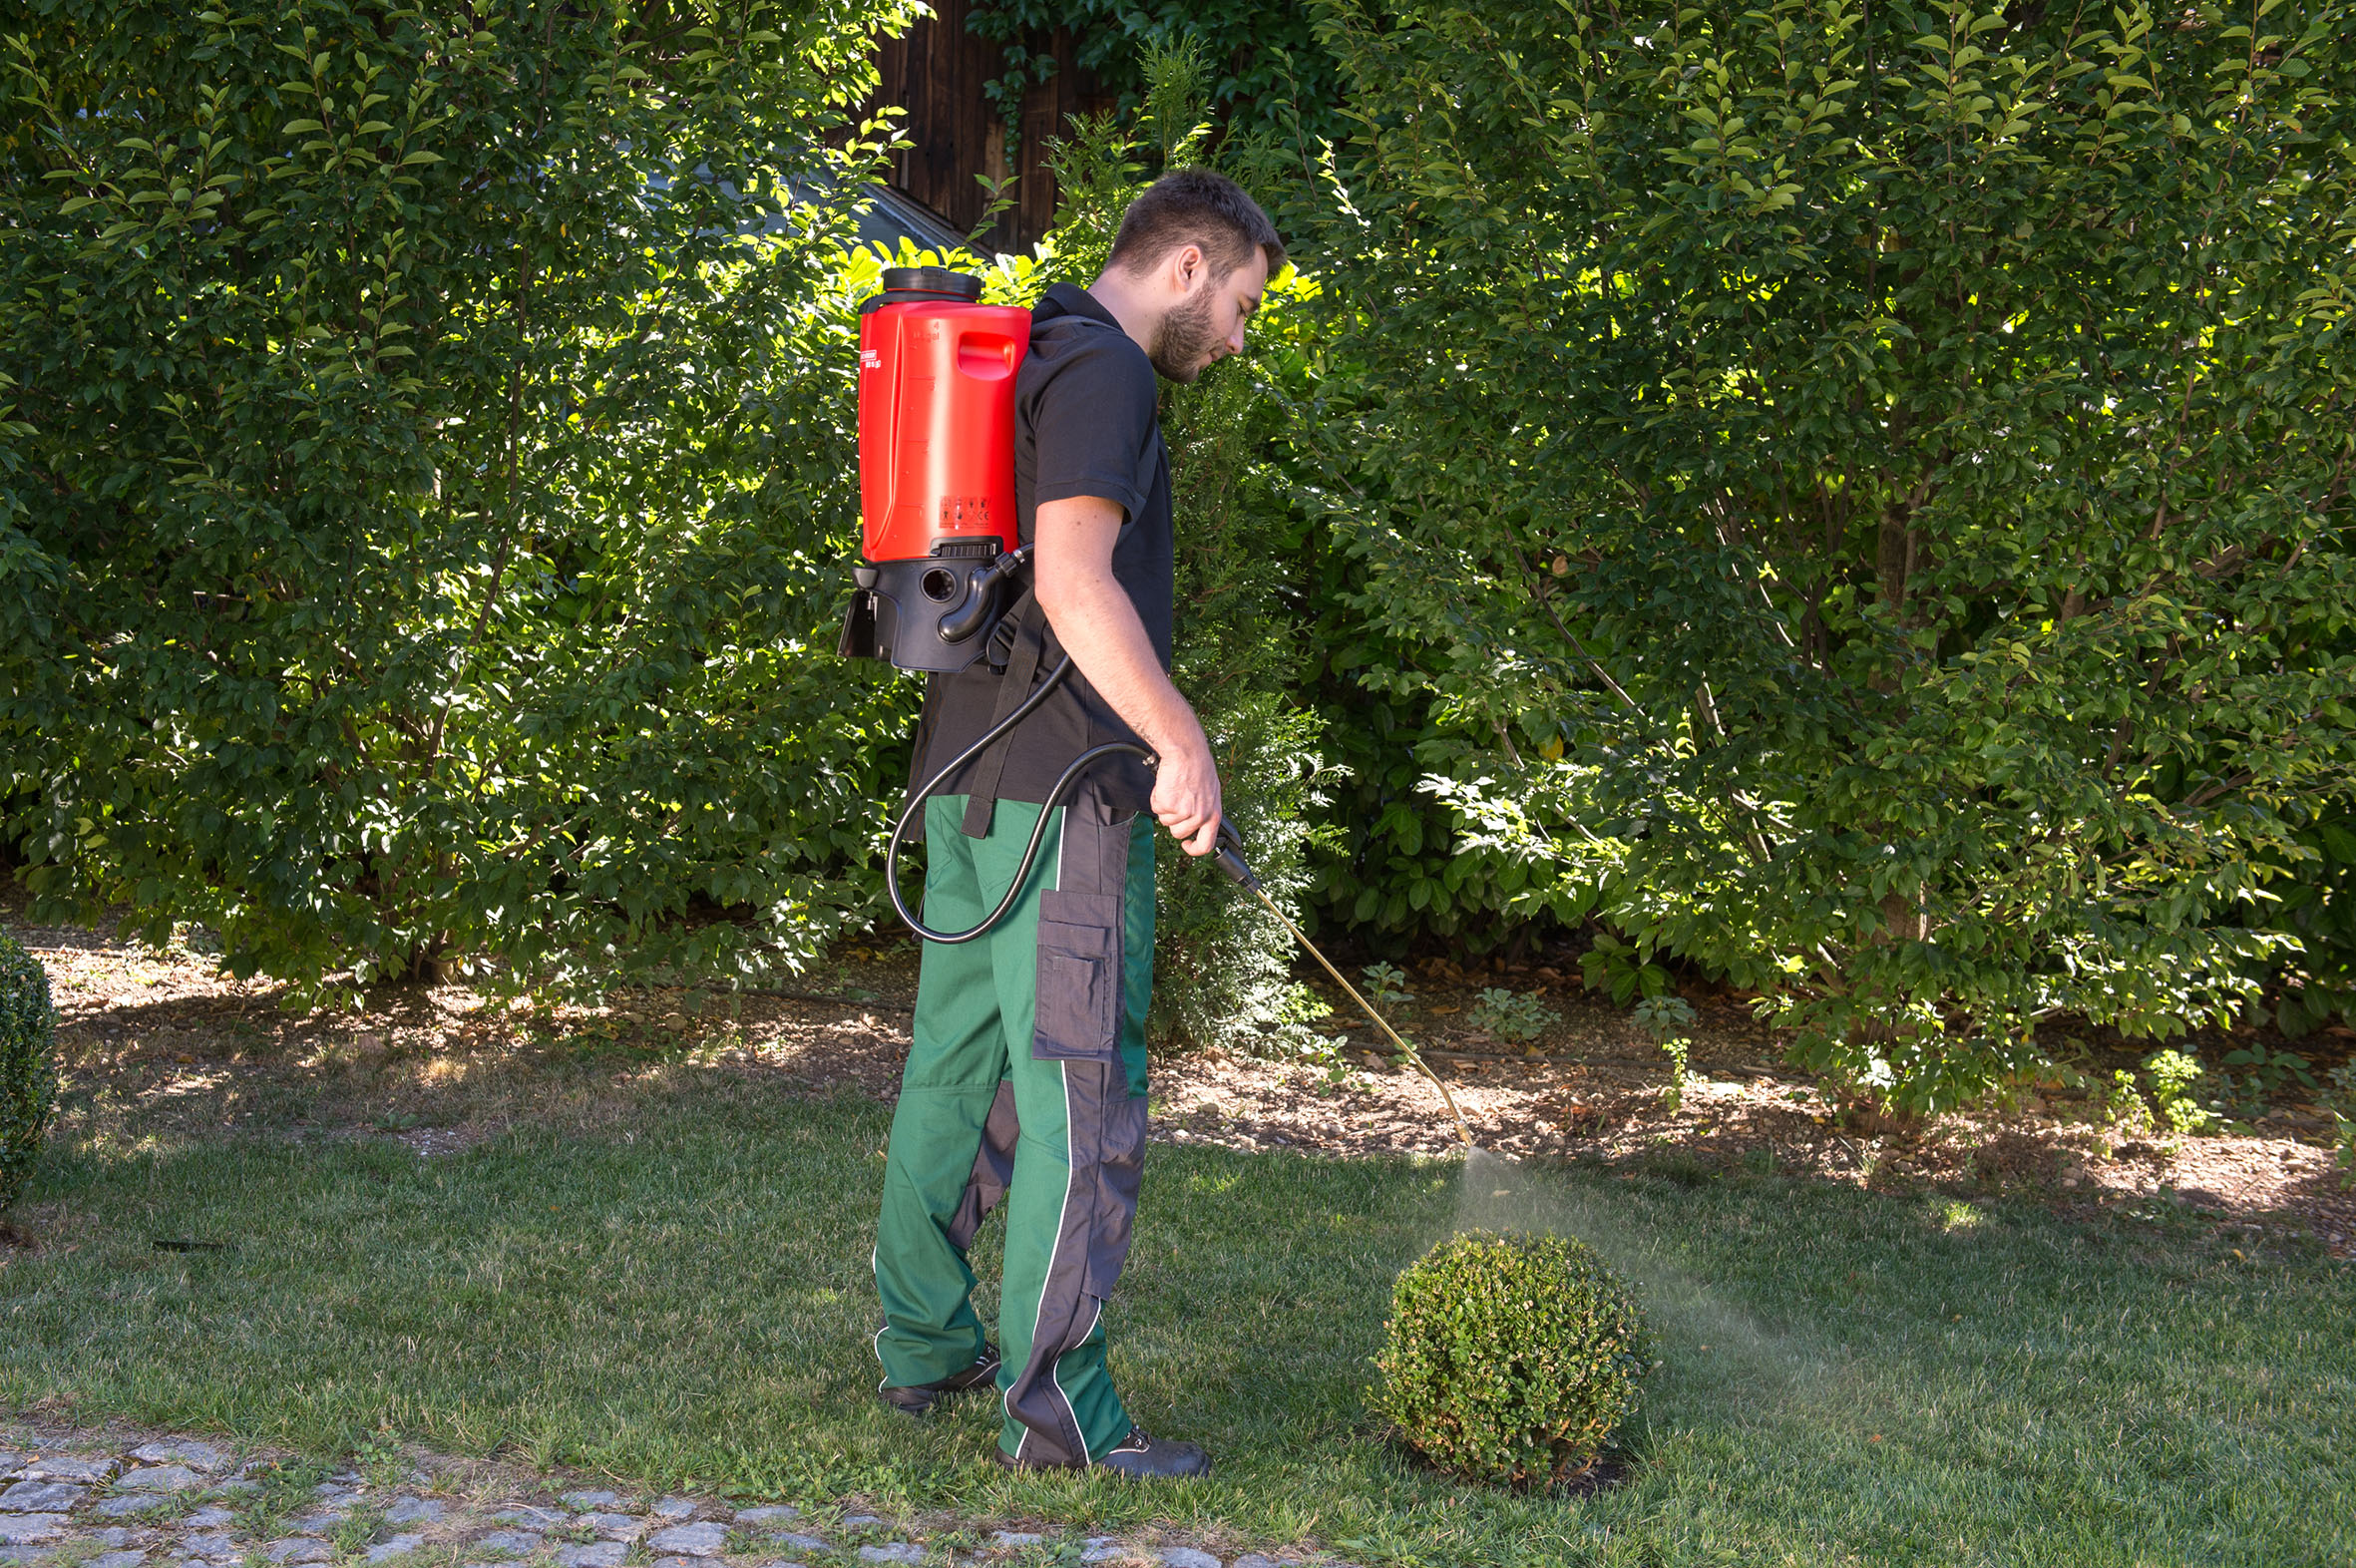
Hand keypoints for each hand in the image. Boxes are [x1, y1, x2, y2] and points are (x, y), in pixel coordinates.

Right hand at [1150, 725, 1222, 856]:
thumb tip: (1194, 823)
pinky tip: (1166, 785)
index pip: (1206, 845)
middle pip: (1178, 833)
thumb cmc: (1198, 767)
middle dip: (1173, 820)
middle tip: (1175, 802)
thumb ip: (1203, 810)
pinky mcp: (1169, 805)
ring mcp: (1184, 812)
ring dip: (1165, 806)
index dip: (1194, 849)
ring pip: (1165, 821)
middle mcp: (1200, 816)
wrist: (1187, 752)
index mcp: (1213, 814)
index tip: (1186, 844)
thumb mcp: (1210, 793)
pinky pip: (1156, 808)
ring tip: (1173, 789)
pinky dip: (1157, 797)